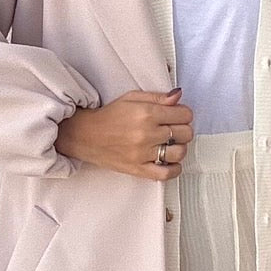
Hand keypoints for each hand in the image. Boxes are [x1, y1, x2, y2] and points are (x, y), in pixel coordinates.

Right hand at [56, 87, 193, 178]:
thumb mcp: (132, 97)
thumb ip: (157, 97)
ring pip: (179, 152)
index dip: (184, 114)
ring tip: (171, 144)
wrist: (85, 135)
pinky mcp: (138, 168)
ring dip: (180, 148)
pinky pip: (166, 174)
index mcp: (147, 113)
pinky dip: (174, 169)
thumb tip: (178, 96)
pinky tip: (171, 162)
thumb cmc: (108, 116)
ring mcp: (143, 153)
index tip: (179, 116)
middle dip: (183, 129)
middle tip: (174, 129)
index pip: (184, 114)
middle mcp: (147, 133)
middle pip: (185, 133)